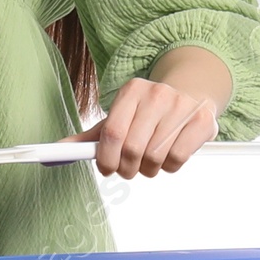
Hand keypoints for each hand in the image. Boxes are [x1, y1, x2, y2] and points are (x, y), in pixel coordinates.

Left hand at [56, 75, 219, 176]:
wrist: (190, 93)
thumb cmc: (148, 113)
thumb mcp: (119, 118)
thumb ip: (90, 138)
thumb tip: (58, 152)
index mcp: (132, 90)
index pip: (112, 133)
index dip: (106, 159)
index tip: (106, 169)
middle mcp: (157, 94)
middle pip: (133, 149)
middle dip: (127, 168)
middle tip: (129, 168)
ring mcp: (181, 106)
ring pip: (155, 158)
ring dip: (149, 169)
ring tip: (150, 161)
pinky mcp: (201, 121)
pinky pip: (178, 159)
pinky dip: (170, 166)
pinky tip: (169, 155)